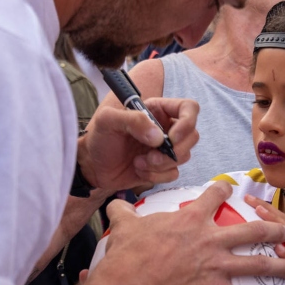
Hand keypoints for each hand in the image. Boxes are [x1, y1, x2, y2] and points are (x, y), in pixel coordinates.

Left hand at [77, 98, 200, 191]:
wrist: (92, 166)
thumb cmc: (99, 139)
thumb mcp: (108, 121)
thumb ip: (133, 120)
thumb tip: (159, 137)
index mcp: (158, 110)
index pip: (190, 108)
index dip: (188, 123)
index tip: (171, 138)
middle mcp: (166, 128)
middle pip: (192, 136)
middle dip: (174, 150)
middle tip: (151, 156)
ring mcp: (165, 149)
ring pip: (184, 156)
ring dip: (161, 164)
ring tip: (139, 162)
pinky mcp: (162, 168)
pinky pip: (173, 174)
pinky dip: (156, 175)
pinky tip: (138, 170)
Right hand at [95, 183, 284, 284]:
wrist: (131, 284)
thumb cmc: (127, 255)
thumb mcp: (124, 227)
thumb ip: (123, 213)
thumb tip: (114, 204)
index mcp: (191, 220)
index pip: (213, 196)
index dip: (223, 191)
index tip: (230, 189)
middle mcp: (211, 239)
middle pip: (251, 229)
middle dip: (271, 228)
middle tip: (283, 228)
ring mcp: (217, 265)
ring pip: (258, 263)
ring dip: (280, 266)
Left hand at [244, 196, 284, 284]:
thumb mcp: (278, 265)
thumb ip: (266, 253)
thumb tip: (241, 249)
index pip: (275, 219)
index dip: (261, 206)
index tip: (245, 197)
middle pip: (282, 221)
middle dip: (266, 208)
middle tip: (250, 199)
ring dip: (276, 224)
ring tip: (260, 213)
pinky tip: (278, 249)